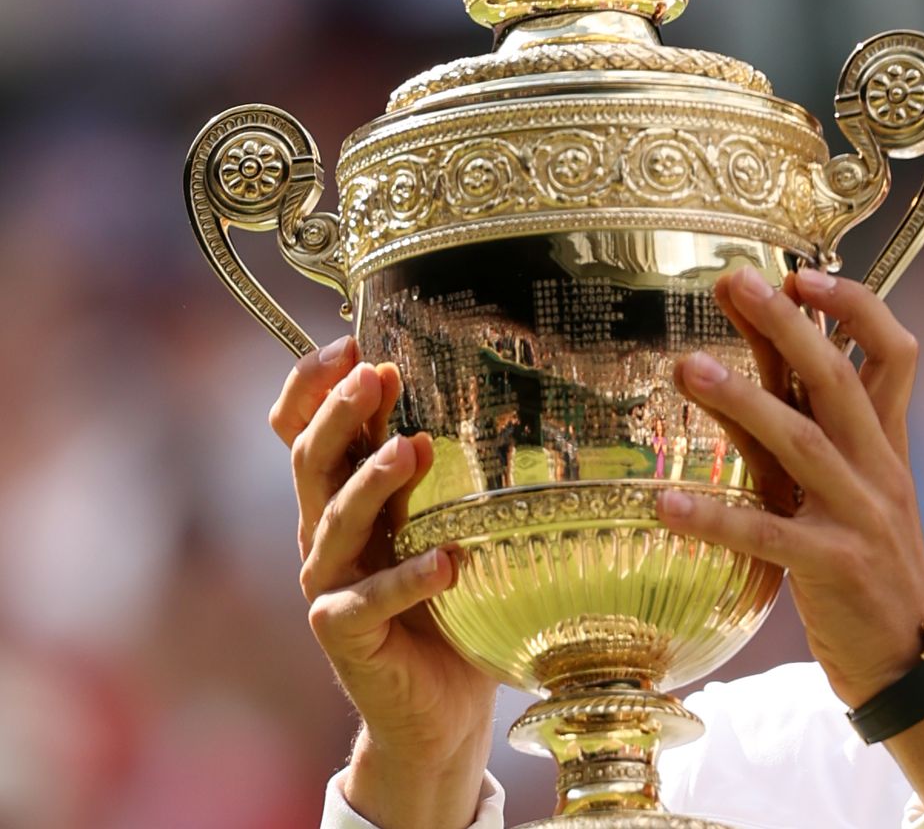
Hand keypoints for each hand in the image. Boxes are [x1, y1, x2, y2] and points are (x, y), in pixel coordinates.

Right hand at [270, 337, 495, 828]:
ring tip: (416, 447)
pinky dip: (408, 578)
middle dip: (340, 414)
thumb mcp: (448, 527)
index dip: (311, 388)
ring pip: (333, 523)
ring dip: (373, 482)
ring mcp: (329, 588)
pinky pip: (367, 603)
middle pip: (311, 463)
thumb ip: (449, 477)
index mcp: (344, 501)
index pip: (303, 432)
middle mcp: (325, 537)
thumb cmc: (452, 606)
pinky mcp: (345, 638)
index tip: (349, 342)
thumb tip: (493, 397)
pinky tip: (449, 560)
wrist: (441, 709)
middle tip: (377, 375)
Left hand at [663, 267, 923, 707]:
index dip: (854, 307)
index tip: (802, 274)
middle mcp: (880, 469)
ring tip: (686, 367)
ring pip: (803, 444)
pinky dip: (716, 517)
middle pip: (840, 380)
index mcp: (887, 444)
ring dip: (743, 401)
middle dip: (788, 326)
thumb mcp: (849, 491)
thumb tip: (764, 366)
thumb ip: (810, 432)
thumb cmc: (868, 567)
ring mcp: (860, 517)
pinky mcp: (833, 568)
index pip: (894, 353)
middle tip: (736, 281)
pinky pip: (768, 535)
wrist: (910, 657)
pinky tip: (665, 504)